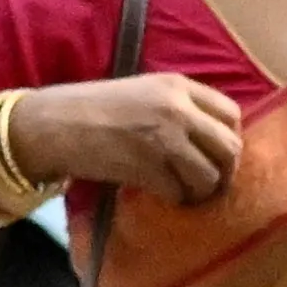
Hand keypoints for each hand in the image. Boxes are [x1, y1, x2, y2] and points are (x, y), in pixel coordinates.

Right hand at [20, 73, 239, 205]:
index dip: (228, 139)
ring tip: (184, 193)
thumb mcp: (143, 91)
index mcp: (178, 86)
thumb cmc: (94, 108)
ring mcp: (165, 140)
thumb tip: (210, 139)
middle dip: (223, 172)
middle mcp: (178, 110)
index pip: (231, 114)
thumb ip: (178, 106)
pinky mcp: (149, 169)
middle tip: (207, 184)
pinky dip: (174, 200)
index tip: (215, 154)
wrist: (55, 125)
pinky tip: (161, 195)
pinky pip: (180, 194)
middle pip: (229, 149)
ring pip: (209, 177)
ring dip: (200, 192)